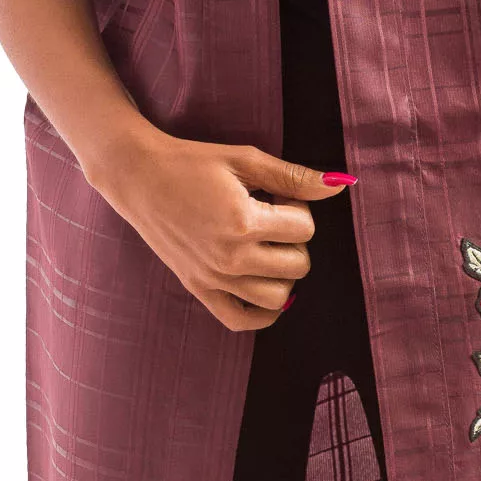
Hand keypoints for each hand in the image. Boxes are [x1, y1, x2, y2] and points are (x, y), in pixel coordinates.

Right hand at [85, 124, 353, 330]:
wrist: (138, 175)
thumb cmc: (192, 161)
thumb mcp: (245, 159)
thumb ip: (294, 177)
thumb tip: (341, 185)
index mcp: (243, 222)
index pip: (305, 229)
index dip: (298, 208)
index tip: (275, 195)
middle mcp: (229, 257)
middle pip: (298, 265)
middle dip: (294, 239)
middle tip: (270, 217)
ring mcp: (212, 277)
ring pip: (278, 296)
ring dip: (283, 272)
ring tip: (265, 245)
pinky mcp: (197, 288)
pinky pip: (242, 320)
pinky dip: (263, 313)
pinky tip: (266, 285)